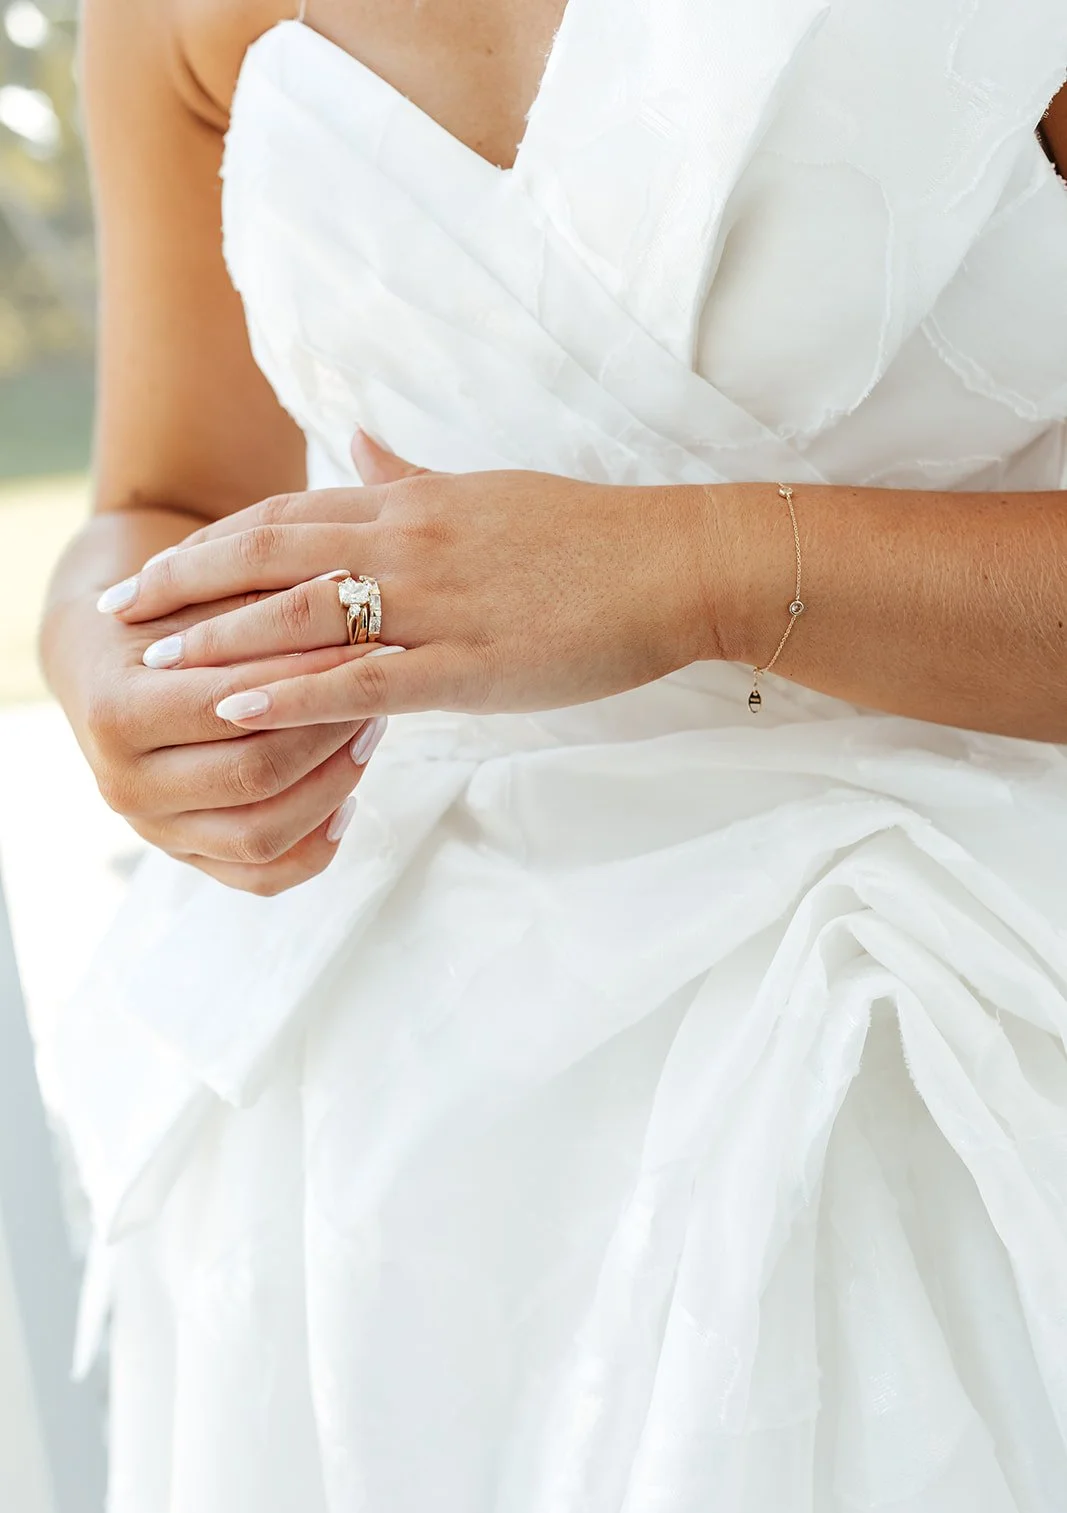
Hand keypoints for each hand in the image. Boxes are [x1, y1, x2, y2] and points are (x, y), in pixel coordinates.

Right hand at [47, 584, 375, 895]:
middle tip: (379, 686)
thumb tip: (346, 585)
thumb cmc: (162, 619)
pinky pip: (262, 877)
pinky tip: (349, 800)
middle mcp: (123, 784)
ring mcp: (154, 830)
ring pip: (263, 835)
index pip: (229, 704)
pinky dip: (315, 846)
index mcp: (114, 713)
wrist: (105, 665)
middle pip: (254, 776)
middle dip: (330, 730)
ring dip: (334, 785)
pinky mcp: (186, 856)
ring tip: (369, 730)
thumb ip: (258, 600)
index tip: (369, 643)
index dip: (308, 677)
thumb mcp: (195, 596)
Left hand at [101, 433, 713, 728]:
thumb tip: (358, 439)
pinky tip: (240, 709)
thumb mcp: (487, 492)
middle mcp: (408, 542)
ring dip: (220, 638)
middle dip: (186, 581)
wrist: (672, 566)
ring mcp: (435, 604)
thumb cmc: (588, 535)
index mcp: (412, 503)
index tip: (159, 565)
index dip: (214, 540)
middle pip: (271, 553)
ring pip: (303, 614)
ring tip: (154, 664)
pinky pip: (363, 679)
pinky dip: (294, 693)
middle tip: (119, 609)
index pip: (288, 515)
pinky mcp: (468, 666)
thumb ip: (412, 474)